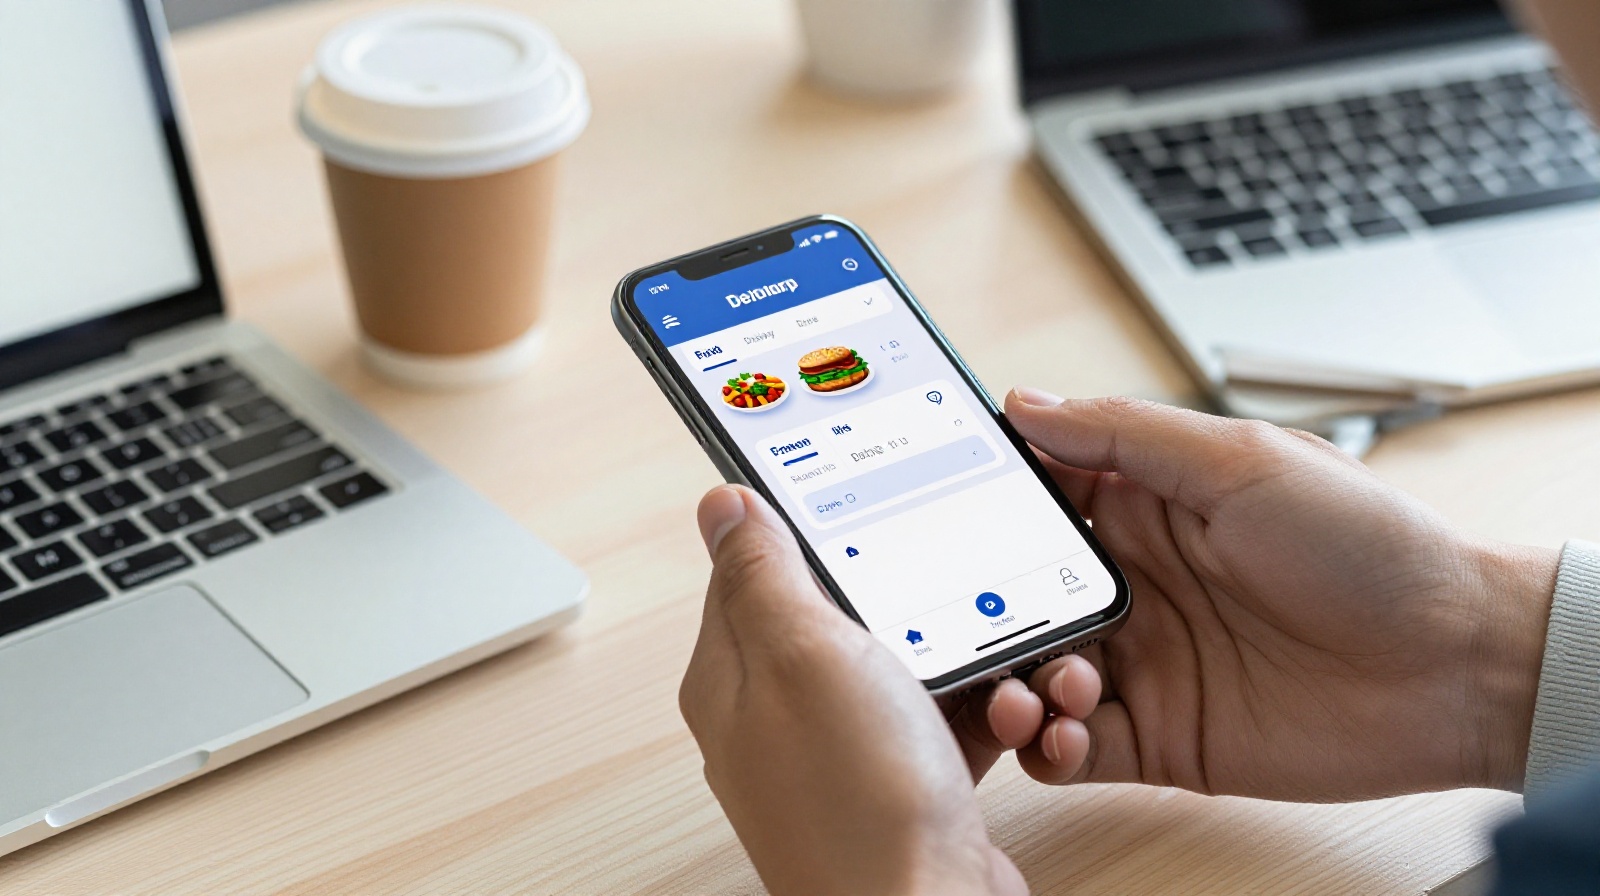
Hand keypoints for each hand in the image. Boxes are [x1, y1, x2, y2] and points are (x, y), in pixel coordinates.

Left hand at [680, 486, 1096, 895]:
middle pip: (843, 617)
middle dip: (908, 600)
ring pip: (905, 669)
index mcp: (735, 678)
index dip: (811, 532)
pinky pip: (944, 724)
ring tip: (993, 668)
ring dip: (959, 659)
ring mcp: (840, 758)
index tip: (864, 508)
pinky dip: (982, 714)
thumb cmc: (860, 799)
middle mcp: (777, 719)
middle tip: (948, 596)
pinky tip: (1007, 715)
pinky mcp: (899, 791)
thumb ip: (763, 571)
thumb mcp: (804, 651)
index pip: (755, 571)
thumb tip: (723, 504)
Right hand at [1004, 392, 1558, 800]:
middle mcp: (1132, 582)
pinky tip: (1067, 729)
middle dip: (980, 606)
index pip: (1035, 500)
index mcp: (1144, 506)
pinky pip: (1071, 748)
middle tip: (969, 616)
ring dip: (1014, 681)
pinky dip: (1048, 746)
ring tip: (1045, 682)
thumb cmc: (1369, 547)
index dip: (983, 505)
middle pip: (1015, 593)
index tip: (938, 510)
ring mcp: (1142, 662)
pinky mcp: (1158, 736)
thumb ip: (1124, 434)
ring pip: (1031, 674)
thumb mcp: (1241, 461)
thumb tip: (1027, 402)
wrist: (1455, 663)